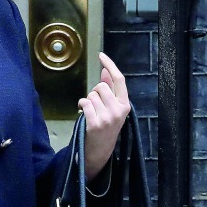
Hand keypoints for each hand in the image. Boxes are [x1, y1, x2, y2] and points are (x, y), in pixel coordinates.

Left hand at [78, 52, 131, 179]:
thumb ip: (109, 89)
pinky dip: (81, 106)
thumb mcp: (112, 108)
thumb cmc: (106, 127)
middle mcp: (119, 110)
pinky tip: (84, 114)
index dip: (110, 65)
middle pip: (100, 86)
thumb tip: (105, 70)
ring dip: (87, 101)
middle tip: (96, 106)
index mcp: (125, 104)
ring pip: (91, 95)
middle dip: (94, 93)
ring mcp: (108, 117)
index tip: (101, 55)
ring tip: (91, 112)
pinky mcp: (95, 123)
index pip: (119, 79)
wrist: (100, 151)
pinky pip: (84, 103)